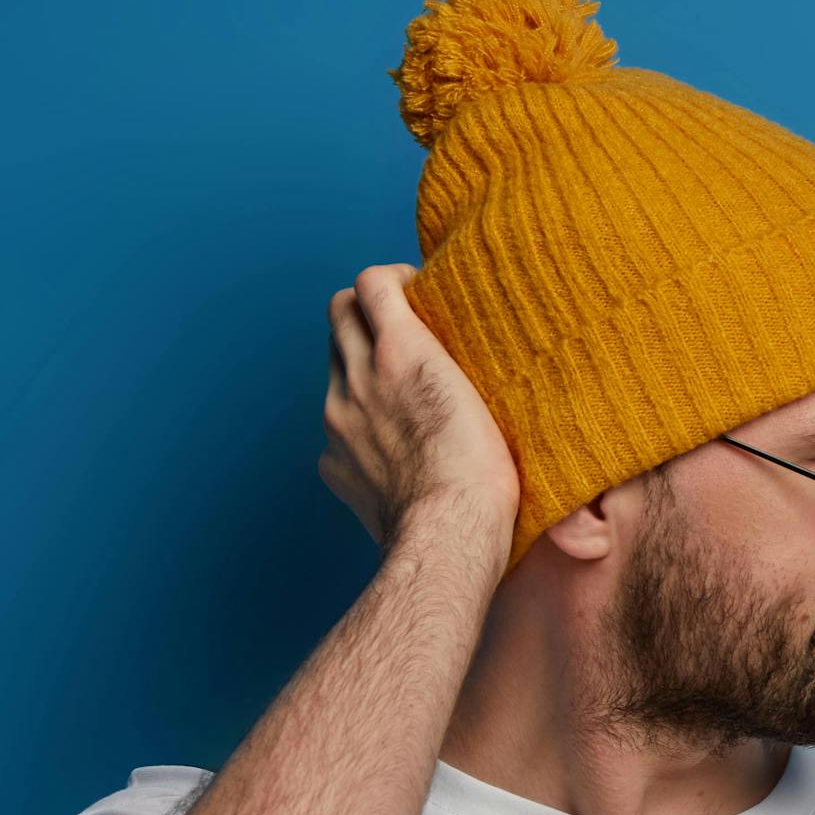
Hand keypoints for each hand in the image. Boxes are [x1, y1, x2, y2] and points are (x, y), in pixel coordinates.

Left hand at [317, 263, 520, 552]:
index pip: (371, 283)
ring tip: (395, 389)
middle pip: (338, 313)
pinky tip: (388, 444)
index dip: (391, 279)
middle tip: (395, 330)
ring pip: (333, 366)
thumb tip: (436, 345)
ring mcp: (338, 421)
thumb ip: (448, 359)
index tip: (411, 292)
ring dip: (357, 363)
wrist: (449, 534)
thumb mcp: (482, 395)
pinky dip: (355, 423)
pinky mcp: (332, 461)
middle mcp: (358, 377)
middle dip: (365, 311)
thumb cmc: (482, 471)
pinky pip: (335, 426)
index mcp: (401, 351)